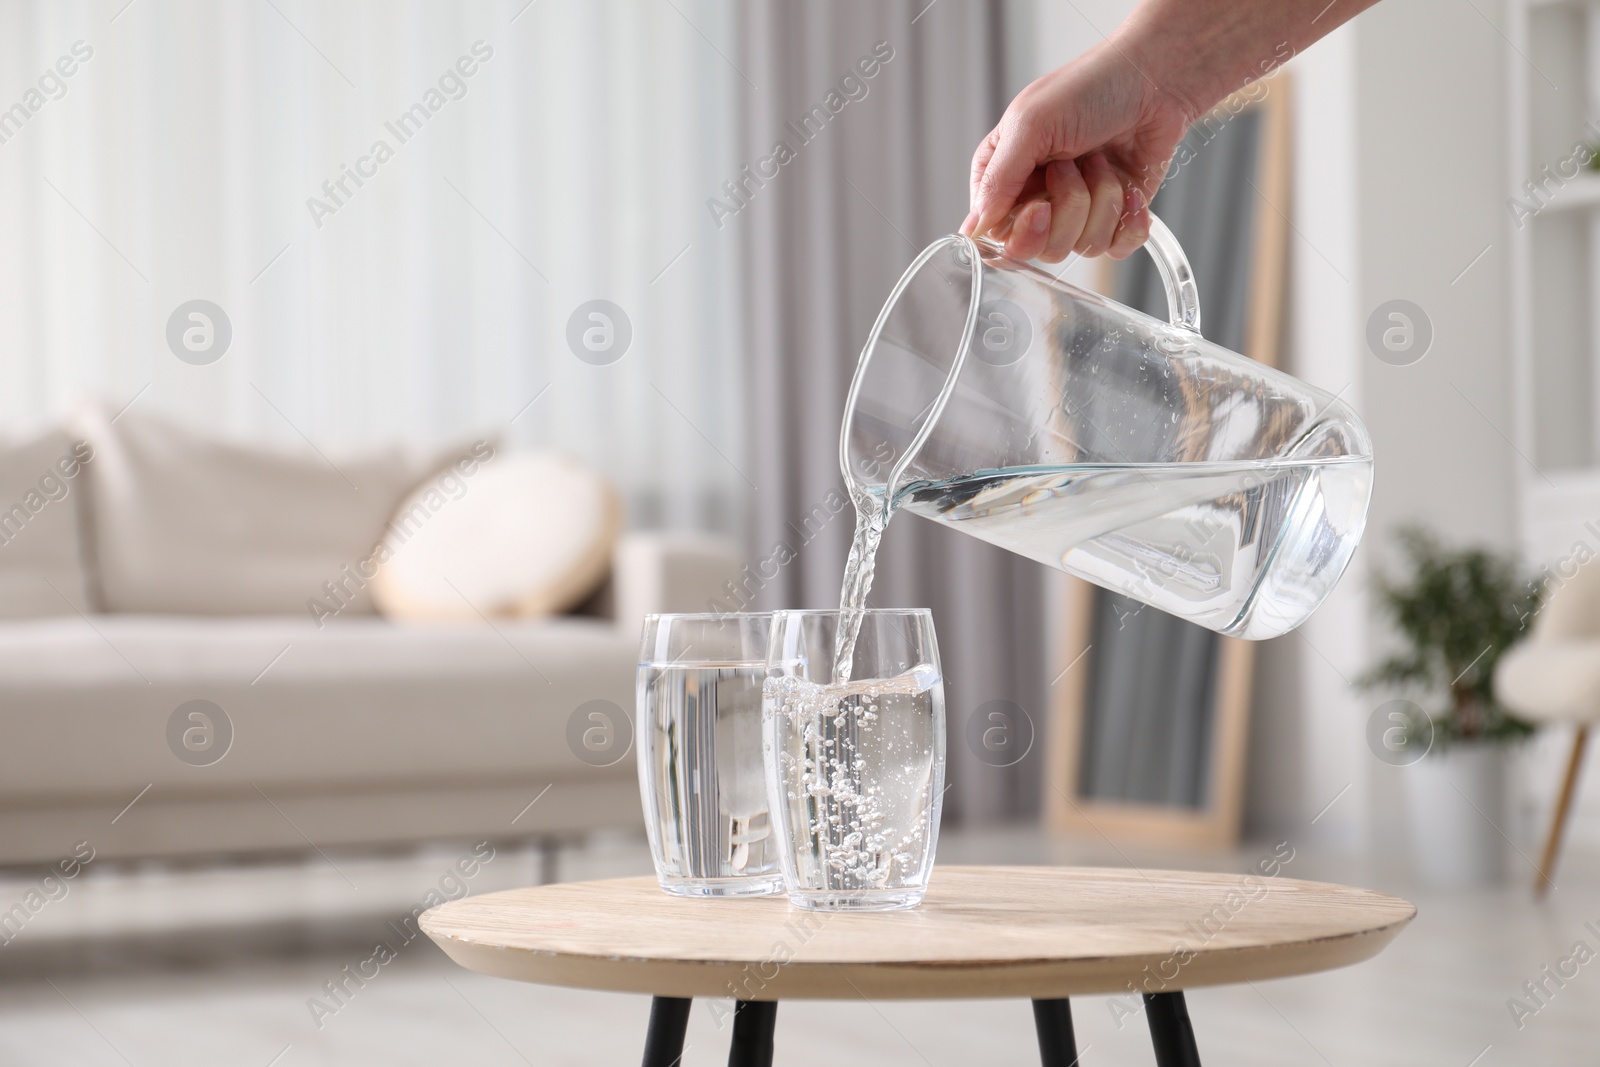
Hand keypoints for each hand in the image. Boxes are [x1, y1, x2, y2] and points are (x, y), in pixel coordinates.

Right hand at [962, 37, 1196, 262]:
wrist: (1153, 79)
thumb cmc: (1088, 89)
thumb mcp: (1030, 126)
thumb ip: (998, 180)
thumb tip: (974, 228)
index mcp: (1004, 177)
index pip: (997, 235)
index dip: (1021, 232)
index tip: (1040, 207)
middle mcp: (1037, 198)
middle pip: (1039, 249)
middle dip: (1066, 211)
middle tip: (1073, 169)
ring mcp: (1077, 211)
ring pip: (1081, 248)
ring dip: (1101, 202)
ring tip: (1102, 161)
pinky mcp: (1115, 218)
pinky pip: (1116, 248)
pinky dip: (1129, 220)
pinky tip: (1130, 187)